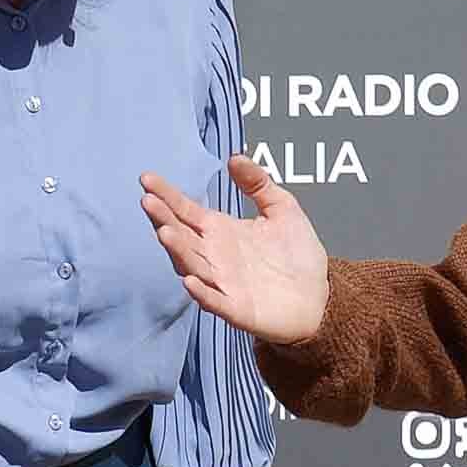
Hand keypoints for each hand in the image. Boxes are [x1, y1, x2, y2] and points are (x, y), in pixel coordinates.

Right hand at [141, 155, 328, 345]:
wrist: (319, 296)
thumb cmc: (297, 255)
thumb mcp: (282, 209)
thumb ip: (258, 184)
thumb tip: (236, 158)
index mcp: (221, 231)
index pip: (186, 211)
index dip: (167, 195)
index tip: (147, 178)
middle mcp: (215, 256)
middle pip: (182, 236)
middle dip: (163, 219)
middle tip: (149, 201)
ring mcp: (223, 283)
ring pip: (193, 265)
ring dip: (178, 251)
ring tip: (165, 233)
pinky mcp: (237, 309)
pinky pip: (215, 301)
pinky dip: (202, 292)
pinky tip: (190, 281)